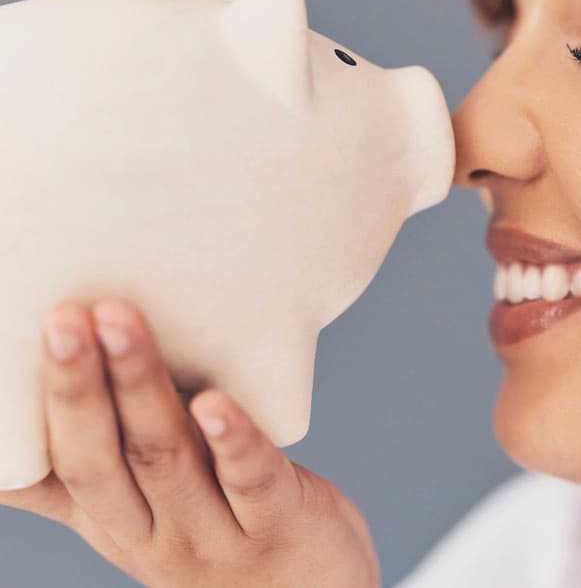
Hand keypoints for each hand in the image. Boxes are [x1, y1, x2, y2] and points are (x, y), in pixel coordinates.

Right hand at [0, 298, 380, 587]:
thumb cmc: (219, 537)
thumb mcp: (142, 520)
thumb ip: (89, 480)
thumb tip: (18, 444)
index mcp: (116, 523)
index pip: (60, 468)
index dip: (37, 410)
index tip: (25, 340)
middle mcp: (153, 535)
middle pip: (100, 460)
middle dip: (76, 388)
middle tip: (63, 317)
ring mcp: (214, 535)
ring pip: (166, 456)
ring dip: (141, 387)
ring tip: (119, 323)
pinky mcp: (279, 521)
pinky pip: (249, 479)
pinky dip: (231, 438)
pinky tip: (214, 402)